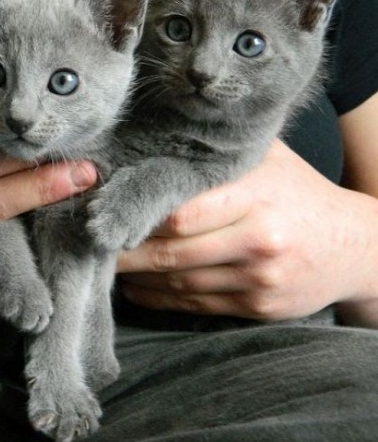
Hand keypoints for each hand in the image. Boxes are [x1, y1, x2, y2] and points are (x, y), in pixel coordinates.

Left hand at [116, 140, 377, 322]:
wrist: (356, 246)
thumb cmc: (300, 193)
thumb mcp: (268, 160)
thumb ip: (219, 150)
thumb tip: (155, 134)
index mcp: (256, 195)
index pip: (181, 212)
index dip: (138, 216)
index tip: (104, 212)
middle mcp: (258, 239)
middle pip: (171, 251)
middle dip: (125, 250)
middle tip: (90, 243)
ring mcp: (259, 278)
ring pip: (178, 282)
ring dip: (136, 277)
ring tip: (107, 264)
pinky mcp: (258, 307)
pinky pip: (195, 305)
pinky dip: (159, 298)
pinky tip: (137, 288)